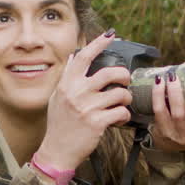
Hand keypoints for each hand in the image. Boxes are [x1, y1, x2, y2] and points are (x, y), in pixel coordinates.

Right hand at [33, 31, 133, 174]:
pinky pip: (121, 112)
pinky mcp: (97, 123)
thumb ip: (67, 77)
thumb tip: (75, 56)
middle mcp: (76, 93)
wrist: (57, 150)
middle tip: (125, 81)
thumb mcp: (58, 97)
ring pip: (120, 94)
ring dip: (126, 99)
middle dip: (124, 75)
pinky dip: (124, 116)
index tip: (110, 34)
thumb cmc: (59, 124)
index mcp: (67, 85)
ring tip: (122, 104)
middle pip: (110, 72)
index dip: (99, 43)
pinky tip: (118, 119)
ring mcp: (87, 108)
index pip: (84, 56)